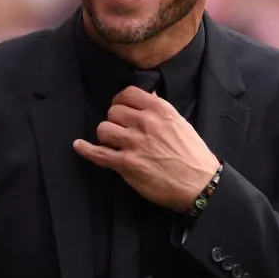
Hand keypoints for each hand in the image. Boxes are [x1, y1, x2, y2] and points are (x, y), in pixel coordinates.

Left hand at [73, 86, 219, 211]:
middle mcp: (145, 123)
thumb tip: (147, 95)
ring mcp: (134, 143)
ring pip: (104, 129)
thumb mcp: (180, 123)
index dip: (121, 100)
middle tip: (120, 129)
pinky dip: (86, 149)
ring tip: (113, 141)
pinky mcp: (126, 164)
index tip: (120, 107)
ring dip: (106, 135)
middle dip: (115, 119)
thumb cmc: (192, 155)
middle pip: (113, 111)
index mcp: (159, 110)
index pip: (128, 93)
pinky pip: (98, 153)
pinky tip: (79, 146)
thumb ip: (160, 109)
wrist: (199, 184)